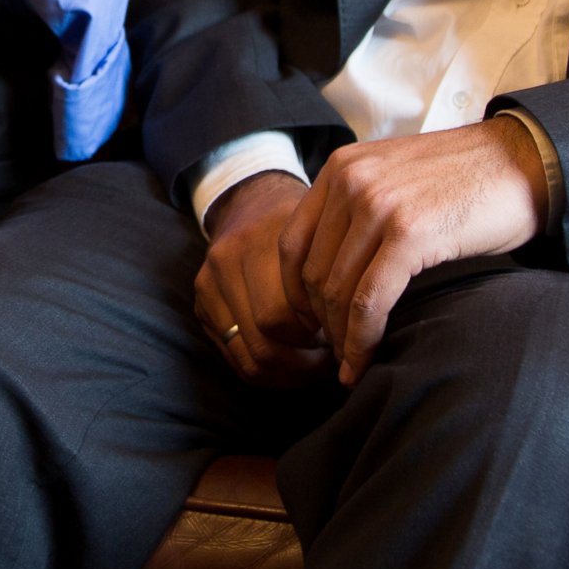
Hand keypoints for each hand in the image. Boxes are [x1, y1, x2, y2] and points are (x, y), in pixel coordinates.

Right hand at [194, 170, 333, 387]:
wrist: (251, 197)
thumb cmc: (305, 221)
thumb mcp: (331, 230)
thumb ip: (345, 269)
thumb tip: (368, 326)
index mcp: (264, 237)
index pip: (288, 313)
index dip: (322, 336)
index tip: (350, 341)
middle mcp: (228, 258)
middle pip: (267, 338)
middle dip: (307, 360)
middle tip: (337, 357)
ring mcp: (209, 281)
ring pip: (250, 356)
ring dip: (289, 372)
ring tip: (317, 364)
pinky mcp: (201, 300)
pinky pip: (233, 356)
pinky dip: (267, 370)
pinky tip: (292, 362)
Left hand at [295, 120, 546, 386]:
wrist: (528, 161)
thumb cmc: (469, 181)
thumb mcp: (397, 181)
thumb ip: (360, 212)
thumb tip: (333, 275)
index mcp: (342, 167)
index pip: (293, 244)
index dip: (295, 294)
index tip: (312, 326)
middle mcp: (351, 181)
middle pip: (312, 272)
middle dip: (321, 322)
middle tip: (336, 355)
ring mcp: (378, 205)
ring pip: (337, 291)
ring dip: (341, 338)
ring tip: (351, 366)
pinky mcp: (409, 232)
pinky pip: (369, 300)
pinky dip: (363, 339)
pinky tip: (366, 362)